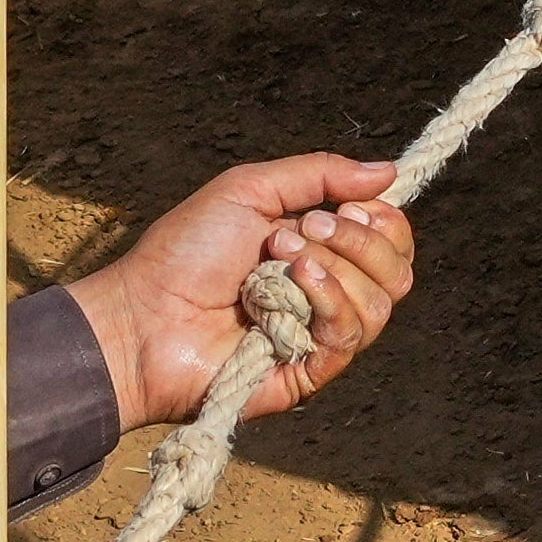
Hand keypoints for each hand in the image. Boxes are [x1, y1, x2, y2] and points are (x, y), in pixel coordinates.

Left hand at [72, 149, 416, 427]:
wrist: (143, 316)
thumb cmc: (185, 252)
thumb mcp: (249, 190)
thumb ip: (320, 174)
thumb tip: (389, 171)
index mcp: (322, 250)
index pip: (391, 238)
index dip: (380, 220)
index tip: (342, 208)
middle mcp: (329, 293)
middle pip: (397, 269)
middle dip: (356, 240)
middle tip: (302, 230)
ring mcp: (321, 334)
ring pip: (381, 302)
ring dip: (333, 269)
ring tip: (277, 261)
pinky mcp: (311, 371)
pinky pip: (351, 335)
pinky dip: (327, 302)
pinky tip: (288, 290)